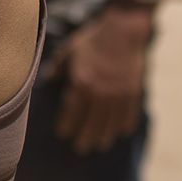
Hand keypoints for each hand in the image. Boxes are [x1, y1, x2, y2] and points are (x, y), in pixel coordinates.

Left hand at [47, 0, 154, 153]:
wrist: (123, 32)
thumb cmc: (92, 39)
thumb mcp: (69, 50)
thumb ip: (58, 67)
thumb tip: (48, 79)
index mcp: (81, 84)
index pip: (72, 112)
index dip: (67, 125)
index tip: (63, 135)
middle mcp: (99, 94)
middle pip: (92, 123)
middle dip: (85, 137)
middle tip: (81, 149)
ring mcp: (118, 95)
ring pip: (111, 123)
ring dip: (105, 136)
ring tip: (100, 145)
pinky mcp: (133, 92)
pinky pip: (129, 114)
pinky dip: (125, 124)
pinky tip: (122, 132)